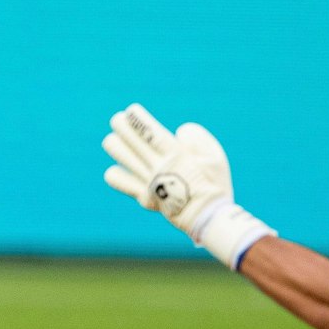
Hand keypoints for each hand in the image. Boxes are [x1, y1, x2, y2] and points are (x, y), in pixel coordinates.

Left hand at [103, 104, 273, 268]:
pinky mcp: (145, 198)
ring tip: (112, 141)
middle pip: (132, 143)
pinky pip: (122, 184)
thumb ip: (197, 139)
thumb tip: (178, 133)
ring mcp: (149, 184)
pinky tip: (116, 169)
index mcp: (176, 156)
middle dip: (121, 127)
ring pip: (123, 159)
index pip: (150, 133)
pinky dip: (115, 175)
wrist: (209, 218)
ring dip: (115, 147)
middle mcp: (159, 168)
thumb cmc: (214, 185)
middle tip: (117, 120)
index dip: (138, 120)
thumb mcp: (215, 157)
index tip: (130, 110)